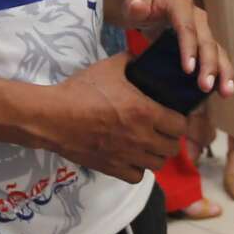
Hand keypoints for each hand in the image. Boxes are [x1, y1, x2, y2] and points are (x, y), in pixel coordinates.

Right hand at [46, 54, 189, 182]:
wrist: (52, 117)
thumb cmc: (81, 90)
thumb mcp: (109, 67)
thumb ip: (131, 61)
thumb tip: (143, 56)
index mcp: (145, 112)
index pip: (181, 125)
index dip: (180, 120)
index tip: (173, 115)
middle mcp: (141, 137)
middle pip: (173, 147)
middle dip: (170, 138)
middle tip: (162, 129)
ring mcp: (127, 155)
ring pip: (158, 164)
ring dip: (156, 154)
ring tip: (149, 144)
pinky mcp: (112, 168)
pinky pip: (137, 176)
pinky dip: (138, 168)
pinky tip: (132, 157)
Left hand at [121, 0, 233, 99]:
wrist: (151, 4)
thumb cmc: (141, 4)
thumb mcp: (133, 4)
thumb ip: (134, 7)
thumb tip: (137, 6)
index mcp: (180, 5)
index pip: (186, 27)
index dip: (189, 48)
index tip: (188, 70)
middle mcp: (197, 17)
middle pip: (206, 41)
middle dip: (209, 65)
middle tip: (206, 87)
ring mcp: (204, 30)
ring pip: (218, 51)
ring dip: (224, 72)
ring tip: (227, 92)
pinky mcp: (205, 43)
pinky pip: (217, 58)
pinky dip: (222, 74)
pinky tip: (224, 91)